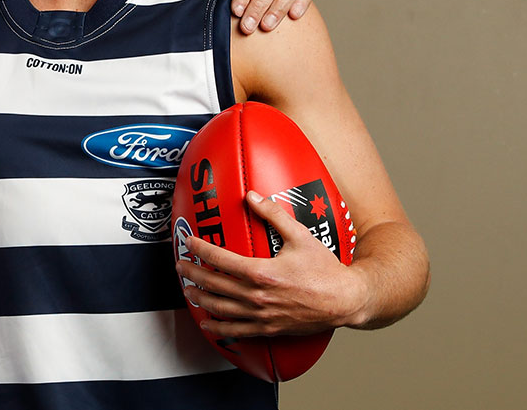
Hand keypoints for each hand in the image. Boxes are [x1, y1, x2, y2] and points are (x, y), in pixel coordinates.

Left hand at [176, 191, 366, 337]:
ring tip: (189, 290)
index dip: (199, 249)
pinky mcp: (268, 329)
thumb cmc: (326, 270)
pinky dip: (219, 328)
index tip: (188, 242)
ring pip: (220, 309)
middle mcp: (257, 296)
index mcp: (261, 272)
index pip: (220, 259)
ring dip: (200, 299)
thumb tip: (252, 195)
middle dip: (192, 273)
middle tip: (180, 265)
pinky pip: (237, 331)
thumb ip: (273, 214)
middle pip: (214, 284)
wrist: (345, 301)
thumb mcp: (300, 236)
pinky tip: (208, 324)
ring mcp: (261, 315)